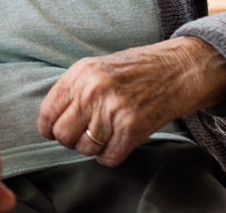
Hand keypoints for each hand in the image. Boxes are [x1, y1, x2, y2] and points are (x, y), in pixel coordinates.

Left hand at [37, 36, 225, 166]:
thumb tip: (51, 118)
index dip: (48, 127)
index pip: (48, 111)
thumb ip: (73, 89)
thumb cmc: (135, 70)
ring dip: (92, 148)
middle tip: (81, 134)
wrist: (177, 70)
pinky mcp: (133, 128)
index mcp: (80, 73)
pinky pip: (108, 157)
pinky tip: (115, 145)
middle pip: (63, 134)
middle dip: (69, 140)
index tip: (55, 130)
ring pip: (84, 148)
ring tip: (103, 136)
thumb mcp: (96, 67)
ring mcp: (113, 110)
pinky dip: (109, 157)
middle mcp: (94, 91)